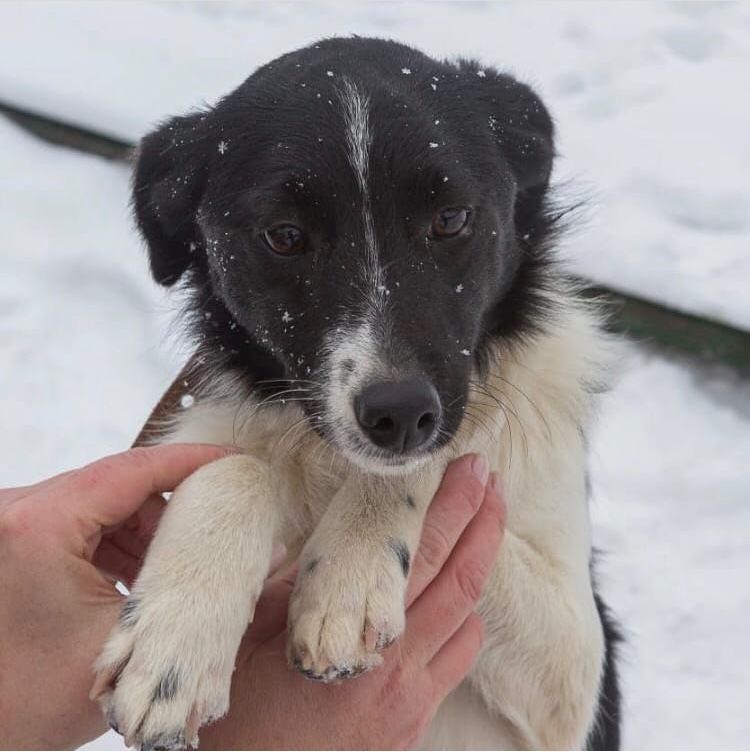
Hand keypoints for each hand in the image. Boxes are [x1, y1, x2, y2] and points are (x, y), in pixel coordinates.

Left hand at [0, 444, 233, 748]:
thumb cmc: (25, 697)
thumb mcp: (127, 642)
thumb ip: (198, 596)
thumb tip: (272, 556)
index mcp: (40, 524)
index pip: (132, 468)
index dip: (191, 459)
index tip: (234, 460)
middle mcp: (20, 510)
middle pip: (120, 484)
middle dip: (172, 506)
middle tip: (217, 529)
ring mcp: (15, 523)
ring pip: (104, 503)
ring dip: (145, 530)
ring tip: (180, 566)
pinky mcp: (17, 540)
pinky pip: (82, 524)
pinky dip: (118, 543)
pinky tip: (142, 578)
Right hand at [200, 454, 505, 749]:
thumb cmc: (245, 709)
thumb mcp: (257, 632)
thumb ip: (299, 583)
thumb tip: (329, 539)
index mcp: (358, 635)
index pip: (419, 552)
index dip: (450, 505)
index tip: (467, 467)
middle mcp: (398, 665)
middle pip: (459, 577)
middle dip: (482, 519)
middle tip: (490, 476)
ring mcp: (413, 697)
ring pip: (468, 617)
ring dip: (479, 564)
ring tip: (483, 522)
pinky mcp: (416, 719)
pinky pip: (459, 657)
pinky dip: (465, 616)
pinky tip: (455, 594)